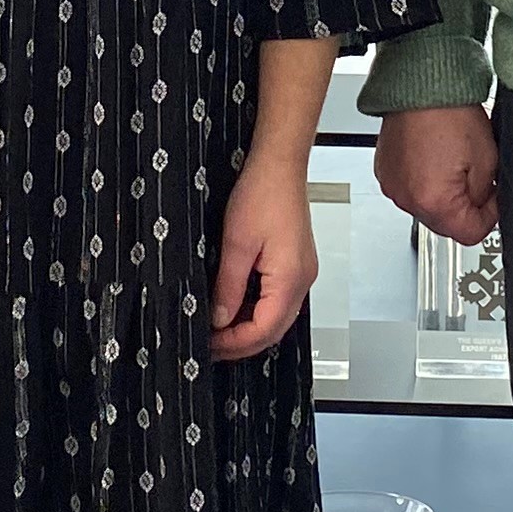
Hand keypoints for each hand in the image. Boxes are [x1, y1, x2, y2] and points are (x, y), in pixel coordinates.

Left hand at [210, 147, 320, 359]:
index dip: (234, 343)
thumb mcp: (236, 244)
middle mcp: (302, 280)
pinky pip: (278, 299)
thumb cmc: (264, 193)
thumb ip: (228, 287)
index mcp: (290, 279)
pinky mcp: (295, 264)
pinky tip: (235, 306)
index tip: (210, 345)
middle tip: (212, 346)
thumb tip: (220, 318)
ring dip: (249, 327)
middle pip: (274, 329)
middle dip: (241, 342)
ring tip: (219, 329)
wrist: (280, 165)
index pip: (264, 330)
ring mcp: (301, 272)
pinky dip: (256, 309)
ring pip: (276, 316)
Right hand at [375, 103, 499, 247]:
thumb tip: (483, 206)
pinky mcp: (385, 172)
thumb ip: (485, 195)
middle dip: (465, 206)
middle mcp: (407, 199)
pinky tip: (434, 156)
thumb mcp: (487, 160)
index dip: (489, 216)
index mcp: (434, 201)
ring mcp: (392, 186)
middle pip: (446, 224)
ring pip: (427, 207)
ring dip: (443, 194)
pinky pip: (410, 189)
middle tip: (474, 175)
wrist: (421, 84)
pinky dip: (424, 180)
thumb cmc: (450, 112)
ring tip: (451, 160)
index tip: (494, 198)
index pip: (470, 234)